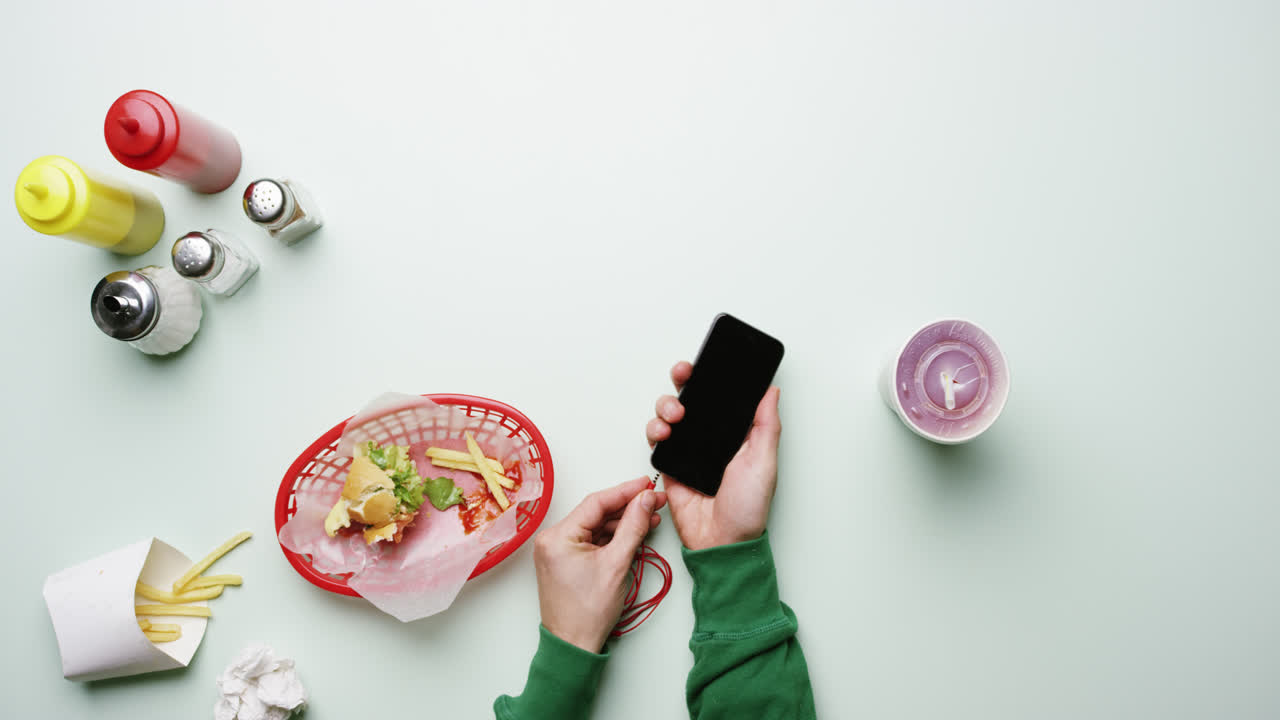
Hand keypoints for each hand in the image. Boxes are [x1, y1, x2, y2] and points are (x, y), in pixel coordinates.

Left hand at [533, 476, 667, 652]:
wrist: (574, 645)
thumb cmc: (588, 613)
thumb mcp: (617, 564)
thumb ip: (633, 526)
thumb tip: (645, 500)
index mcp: (558, 537)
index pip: (596, 502)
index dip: (626, 491)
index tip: (646, 485)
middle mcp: (553, 539)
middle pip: (596, 513)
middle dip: (627, 507)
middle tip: (654, 501)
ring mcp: (557, 550)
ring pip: (595, 526)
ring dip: (622, 523)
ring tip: (649, 518)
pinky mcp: (565, 560)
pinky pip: (591, 540)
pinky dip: (612, 537)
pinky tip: (632, 533)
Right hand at [646, 361, 781, 550]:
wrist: (722, 542)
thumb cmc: (748, 509)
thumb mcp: (765, 461)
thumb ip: (766, 424)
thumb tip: (771, 390)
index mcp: (736, 434)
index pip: (720, 397)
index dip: (710, 378)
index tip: (704, 364)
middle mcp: (710, 439)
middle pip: (690, 398)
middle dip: (683, 382)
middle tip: (684, 378)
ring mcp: (688, 451)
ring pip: (669, 414)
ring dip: (667, 406)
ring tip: (675, 416)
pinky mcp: (670, 466)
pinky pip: (657, 440)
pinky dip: (656, 430)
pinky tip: (664, 433)